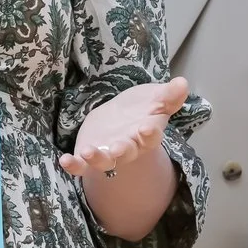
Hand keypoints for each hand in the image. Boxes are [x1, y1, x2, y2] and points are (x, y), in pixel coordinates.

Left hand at [60, 77, 188, 179]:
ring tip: (88, 152)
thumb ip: (169, 94)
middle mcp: (128, 147)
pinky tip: (65, 160)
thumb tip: (183, 82)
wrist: (120, 117)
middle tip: (119, 149)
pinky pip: (81, 165)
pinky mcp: (89, 155)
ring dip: (97, 159)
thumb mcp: (156, 97)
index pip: (150, 137)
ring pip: (104, 162)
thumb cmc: (142, 108)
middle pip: (127, 153)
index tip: (148, 127)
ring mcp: (108, 153)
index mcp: (146, 134)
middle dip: (122, 152)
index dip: (150, 134)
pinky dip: (74, 165)